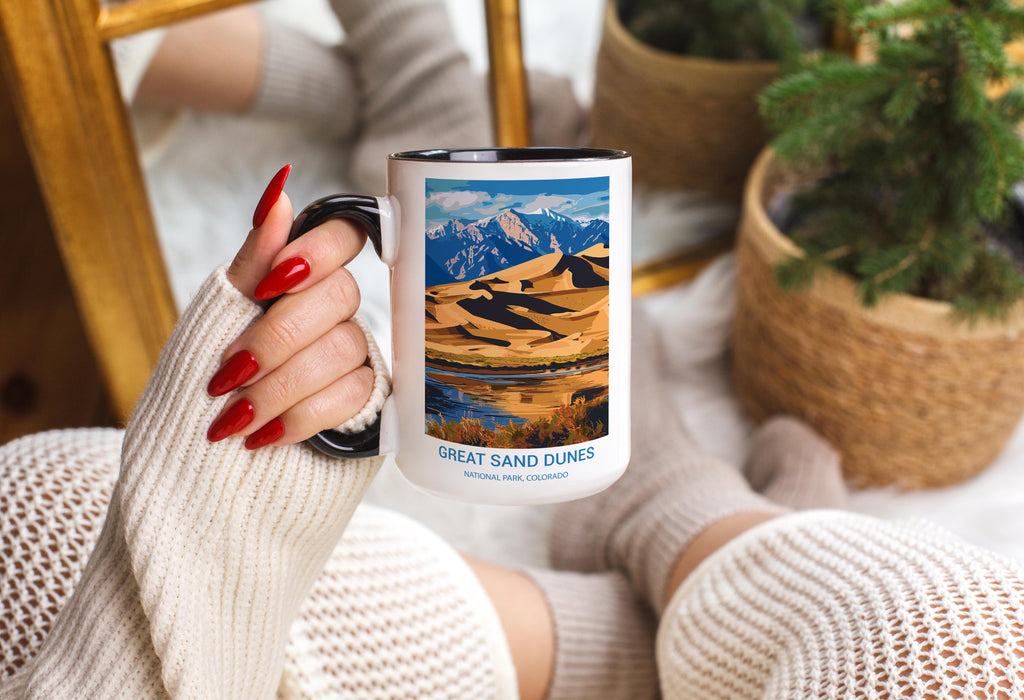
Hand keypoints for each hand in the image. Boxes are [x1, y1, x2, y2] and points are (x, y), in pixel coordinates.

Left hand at [206, 166, 374, 449]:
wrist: (205, 436)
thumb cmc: (214, 363)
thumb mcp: (223, 306)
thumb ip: (257, 252)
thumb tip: (279, 186)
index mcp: (302, 270)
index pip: (344, 233)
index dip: (315, 252)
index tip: (268, 285)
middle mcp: (334, 304)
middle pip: (339, 296)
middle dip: (276, 338)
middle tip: (231, 371)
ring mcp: (352, 347)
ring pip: (342, 349)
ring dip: (280, 387)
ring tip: (235, 415)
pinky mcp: (362, 392)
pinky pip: (349, 395)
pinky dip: (299, 418)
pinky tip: (263, 434)